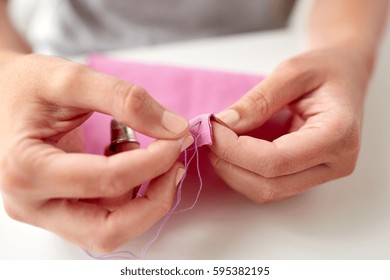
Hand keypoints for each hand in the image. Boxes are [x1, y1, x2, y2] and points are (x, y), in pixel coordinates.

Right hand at [0, 52, 192, 251]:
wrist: (3, 95)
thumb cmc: (26, 86)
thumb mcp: (70, 79)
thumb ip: (123, 99)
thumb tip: (173, 128)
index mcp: (27, 168)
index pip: (106, 180)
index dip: (153, 161)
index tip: (177, 137)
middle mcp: (32, 203)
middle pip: (108, 229)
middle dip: (154, 200)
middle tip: (174, 165)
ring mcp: (46, 211)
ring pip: (110, 230)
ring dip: (144, 199)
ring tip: (144, 153)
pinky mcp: (60, 210)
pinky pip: (106, 216)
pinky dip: (130, 194)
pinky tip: (127, 159)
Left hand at [209, 47, 369, 202]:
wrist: (345, 77)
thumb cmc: (326, 70)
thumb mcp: (292, 71)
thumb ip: (258, 100)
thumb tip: (224, 124)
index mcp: (338, 135)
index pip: (276, 161)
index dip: (235, 149)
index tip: (211, 128)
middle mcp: (334, 164)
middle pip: (269, 184)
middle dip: (229, 163)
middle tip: (209, 136)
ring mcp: (321, 174)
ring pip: (266, 191)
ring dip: (232, 171)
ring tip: (217, 142)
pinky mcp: (306, 176)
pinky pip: (268, 186)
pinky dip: (242, 172)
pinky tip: (231, 150)